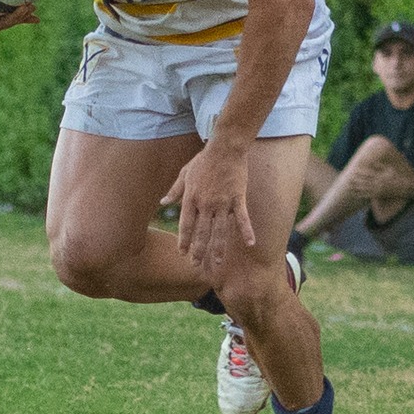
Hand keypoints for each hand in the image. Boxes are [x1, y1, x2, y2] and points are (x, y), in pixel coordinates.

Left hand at [162, 136, 255, 274]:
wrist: (225, 148)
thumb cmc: (203, 160)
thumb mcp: (184, 174)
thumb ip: (174, 190)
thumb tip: (163, 202)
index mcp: (191, 198)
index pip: (186, 225)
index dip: (184, 240)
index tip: (183, 253)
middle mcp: (206, 204)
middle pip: (202, 232)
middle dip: (198, 250)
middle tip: (197, 264)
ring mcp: (223, 202)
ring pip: (220, 230)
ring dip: (218, 248)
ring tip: (217, 264)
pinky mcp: (238, 198)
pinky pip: (243, 218)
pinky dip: (247, 231)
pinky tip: (251, 244)